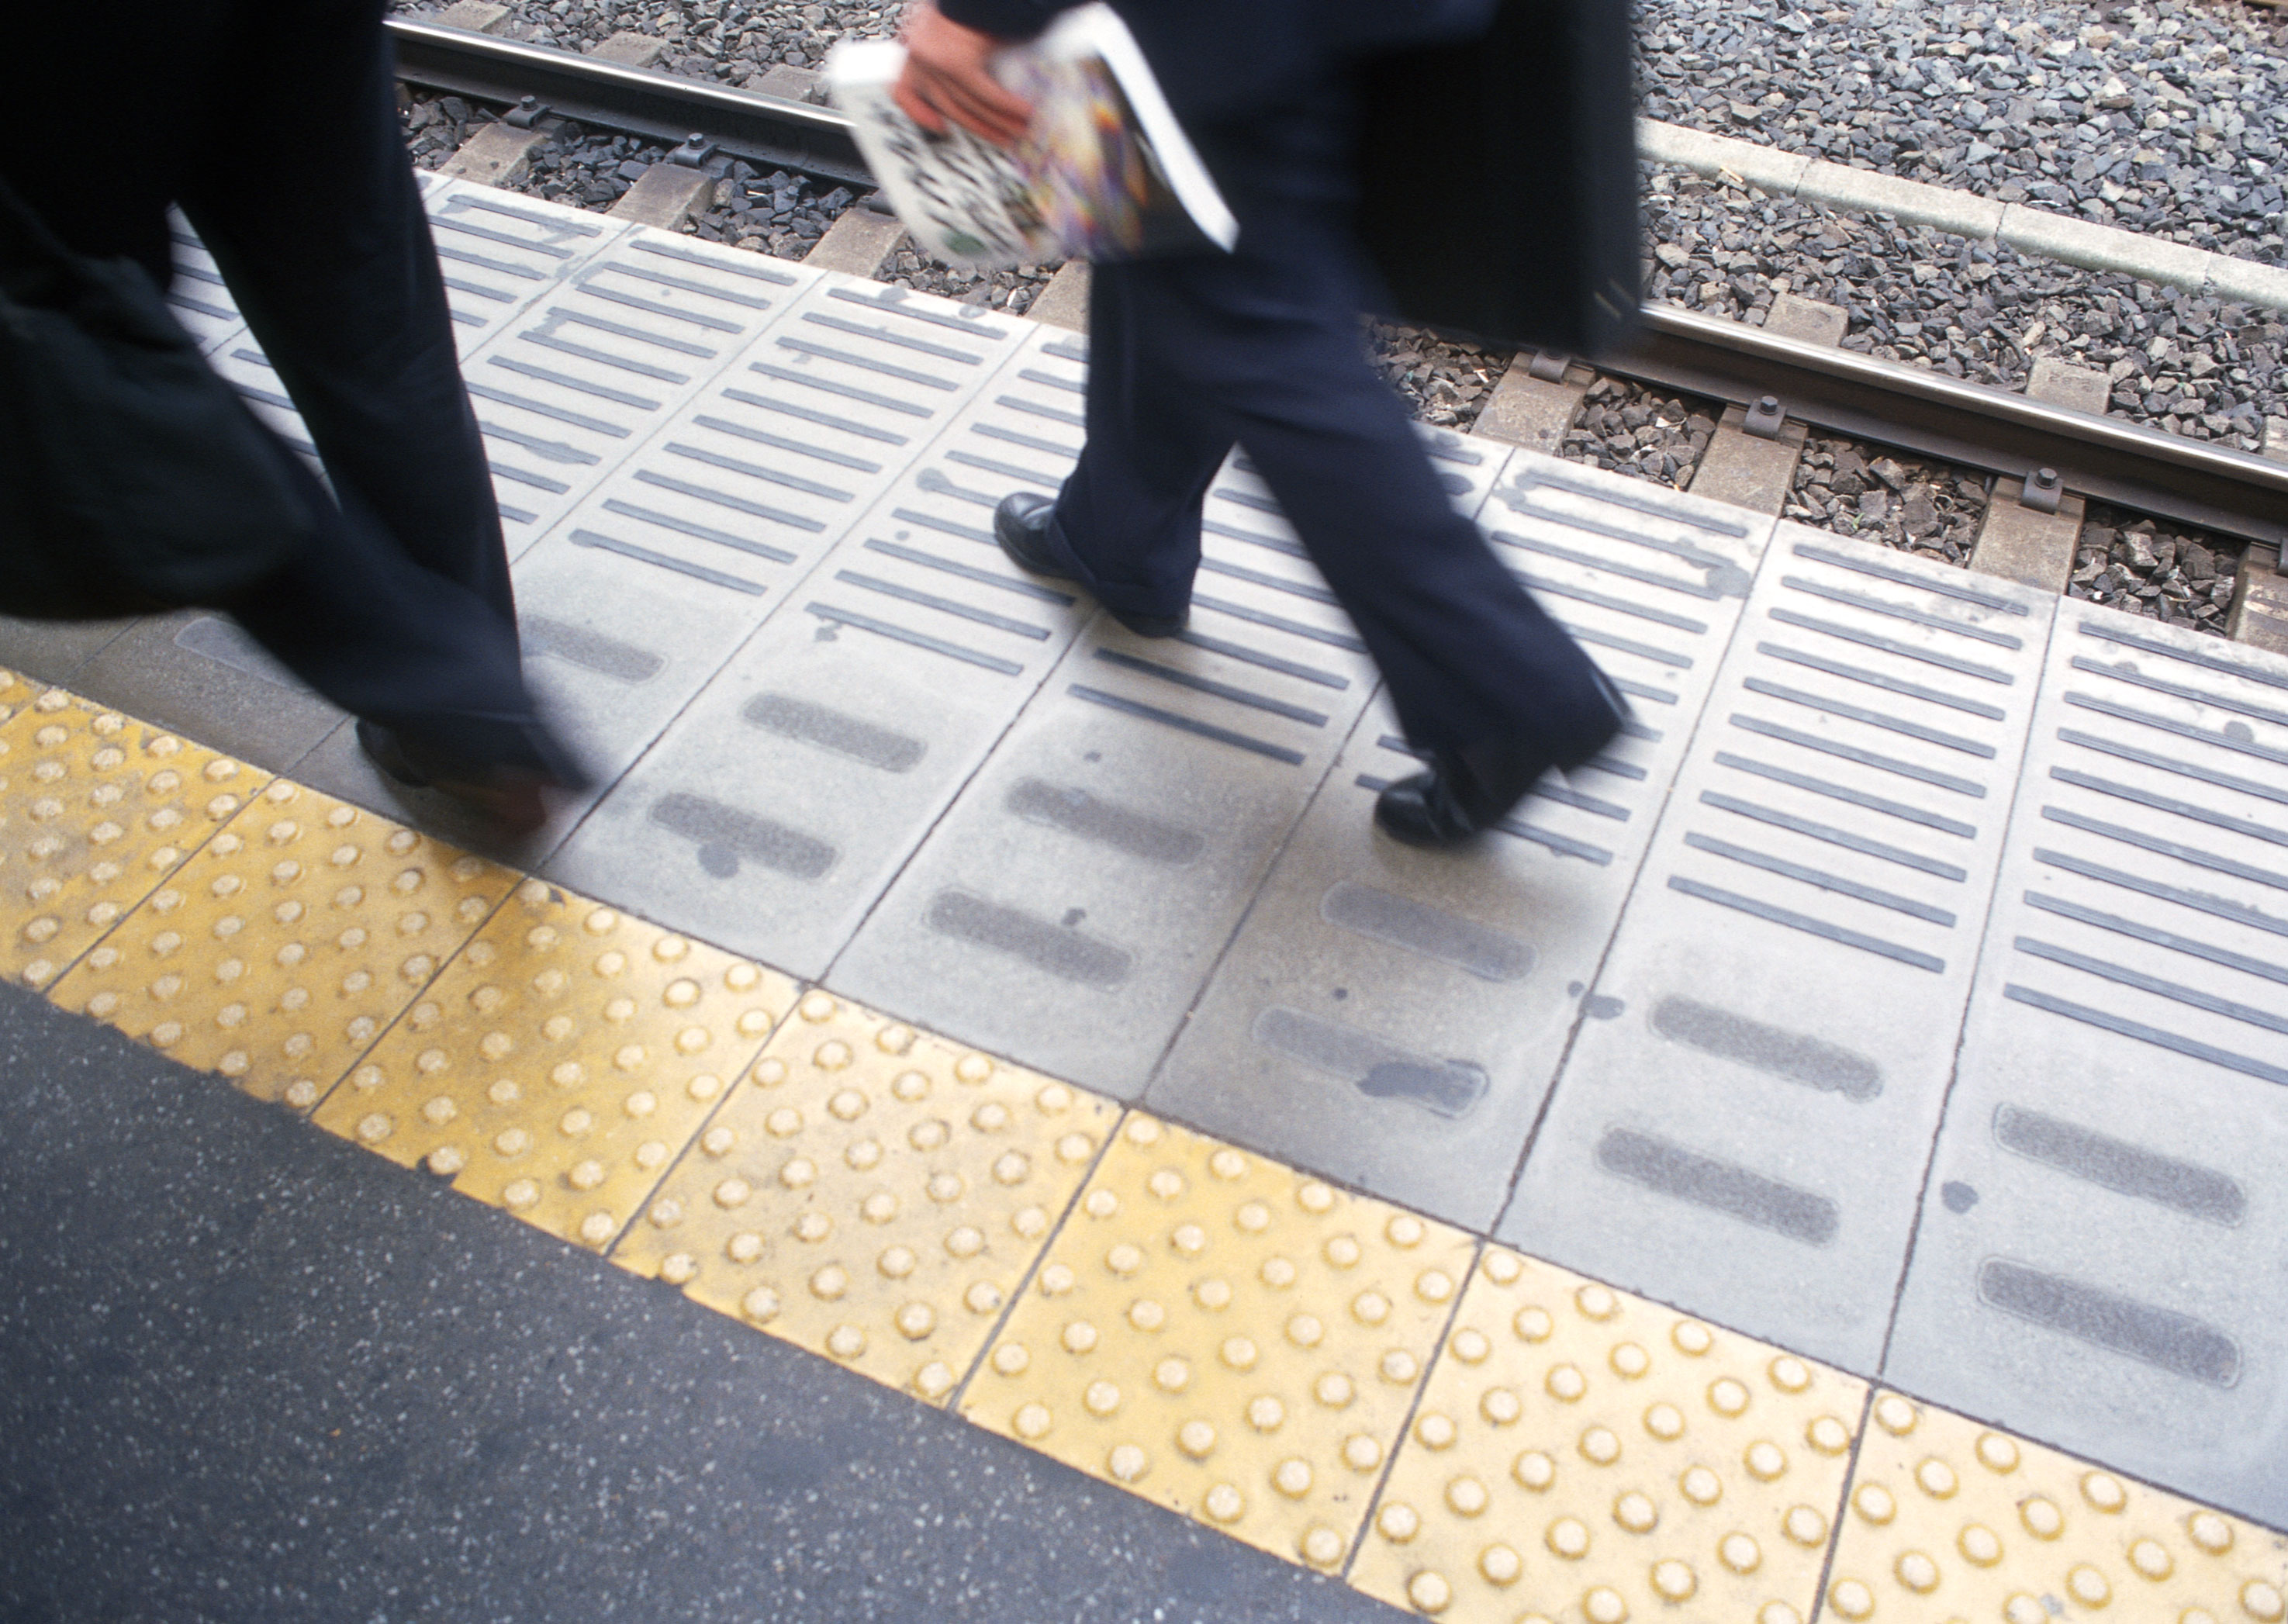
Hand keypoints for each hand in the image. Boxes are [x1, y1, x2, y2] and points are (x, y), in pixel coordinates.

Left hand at [893, 0, 1032, 145]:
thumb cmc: (977, 2)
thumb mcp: (950, 27)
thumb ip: (951, 54)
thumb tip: (972, 87)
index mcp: (914, 44)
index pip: (902, 89)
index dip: (918, 113)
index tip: (939, 127)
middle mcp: (919, 54)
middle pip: (947, 104)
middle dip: (979, 126)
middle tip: (1001, 136)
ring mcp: (935, 60)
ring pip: (968, 105)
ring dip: (999, 121)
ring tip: (1019, 128)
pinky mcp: (957, 63)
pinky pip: (985, 94)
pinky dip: (1007, 105)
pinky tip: (1024, 112)